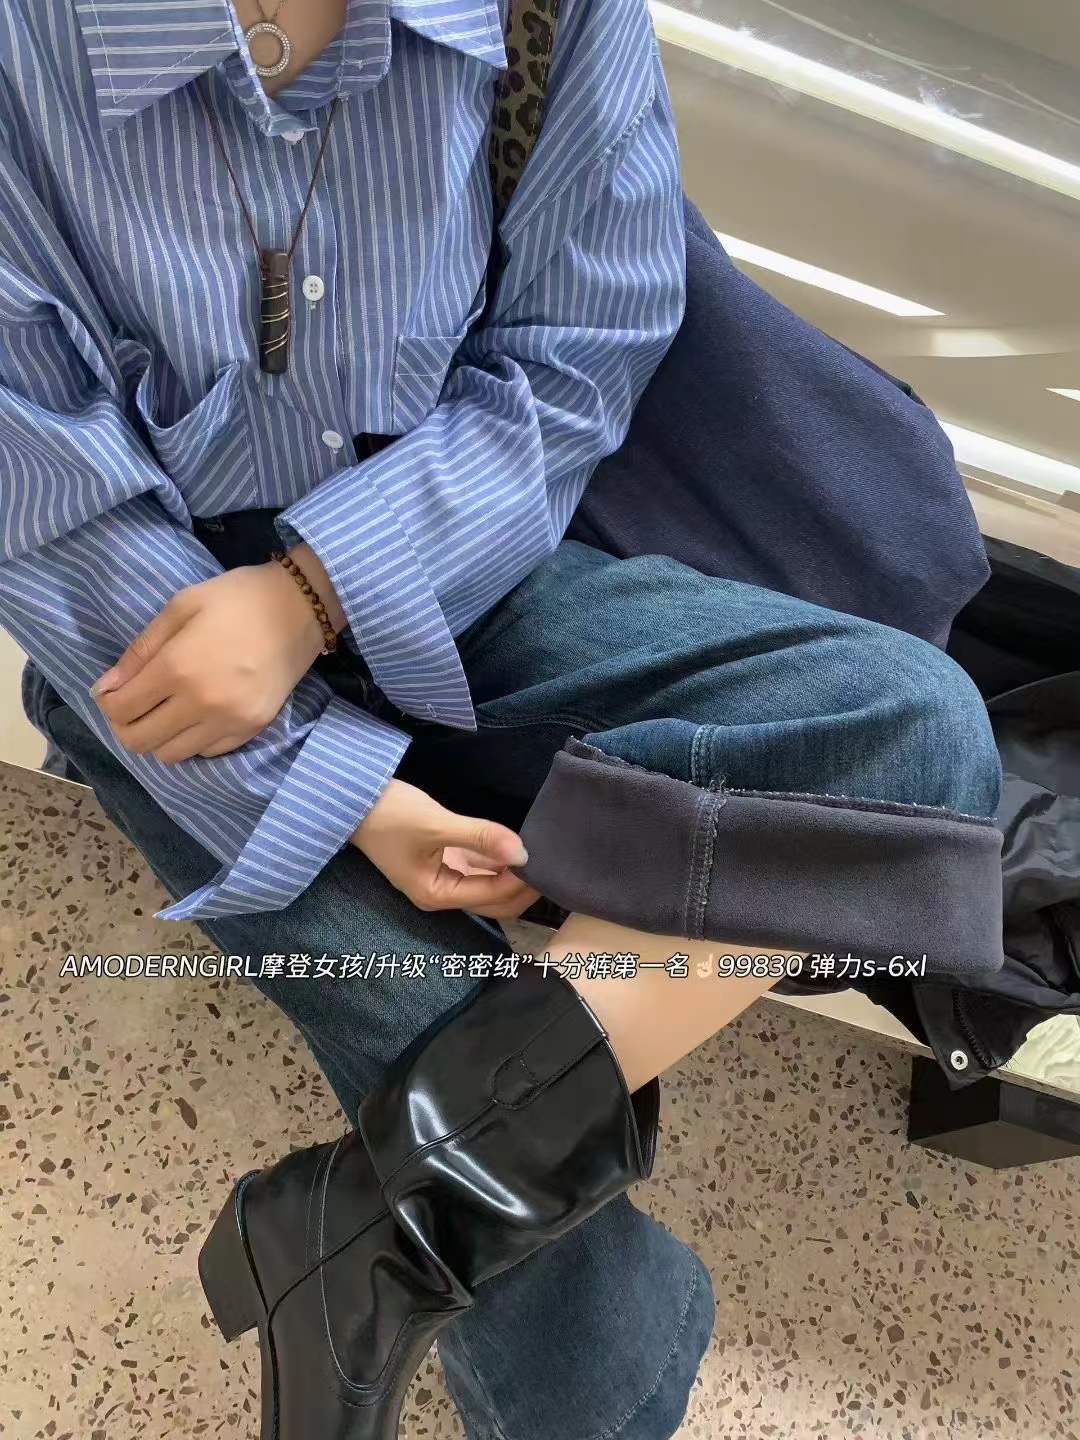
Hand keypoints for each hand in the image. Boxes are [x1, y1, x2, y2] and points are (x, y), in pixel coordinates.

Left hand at [90, 557, 330, 762]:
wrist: (302, 607)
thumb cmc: (237, 598)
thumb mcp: (181, 606)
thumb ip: (141, 649)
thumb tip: (107, 687)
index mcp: (177, 667)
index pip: (121, 708)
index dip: (106, 702)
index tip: (110, 691)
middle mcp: (200, 703)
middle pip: (140, 741)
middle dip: (125, 726)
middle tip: (132, 706)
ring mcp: (229, 720)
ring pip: (172, 754)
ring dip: (158, 737)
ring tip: (164, 713)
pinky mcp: (252, 728)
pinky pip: (208, 752)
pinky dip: (192, 741)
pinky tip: (195, 716)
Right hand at [351, 778, 541, 919]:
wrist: (353, 799)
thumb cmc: (388, 814)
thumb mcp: (436, 824)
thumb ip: (480, 837)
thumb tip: (523, 852)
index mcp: (436, 894)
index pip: (492, 896)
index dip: (521, 882)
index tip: (545, 860)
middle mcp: (440, 894)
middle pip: (494, 902)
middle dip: (522, 888)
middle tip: (551, 862)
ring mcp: (441, 879)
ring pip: (489, 887)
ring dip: (513, 876)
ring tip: (540, 855)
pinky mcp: (442, 862)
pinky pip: (479, 871)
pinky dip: (499, 864)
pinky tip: (515, 848)